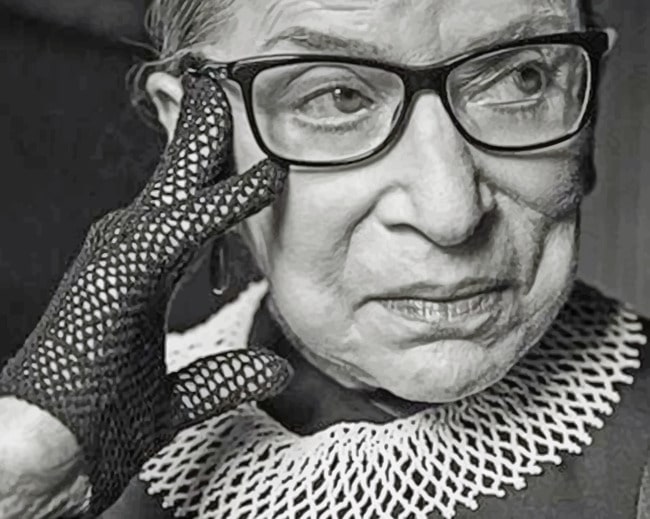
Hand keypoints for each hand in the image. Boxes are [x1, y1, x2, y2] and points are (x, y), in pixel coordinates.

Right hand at [0, 61, 291, 516]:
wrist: (51, 451)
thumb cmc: (102, 419)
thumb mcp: (182, 391)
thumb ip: (224, 375)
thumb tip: (274, 370)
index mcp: (142, 272)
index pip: (188, 210)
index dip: (216, 177)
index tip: (247, 152)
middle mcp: (128, 251)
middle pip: (178, 182)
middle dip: (202, 136)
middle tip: (224, 91)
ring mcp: (120, 256)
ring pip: (177, 187)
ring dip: (205, 144)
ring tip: (226, 97)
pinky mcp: (120, 274)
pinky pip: (184, 228)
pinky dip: (223, 203)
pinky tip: (259, 181)